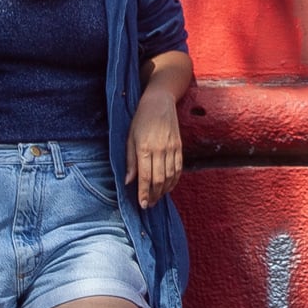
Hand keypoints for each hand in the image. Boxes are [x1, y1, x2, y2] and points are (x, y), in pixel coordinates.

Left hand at [128, 90, 183, 207]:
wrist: (159, 102)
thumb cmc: (140, 120)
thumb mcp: (130, 138)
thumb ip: (129, 161)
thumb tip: (128, 182)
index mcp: (144, 148)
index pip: (145, 176)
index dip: (144, 193)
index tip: (142, 204)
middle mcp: (160, 149)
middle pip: (159, 179)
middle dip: (154, 195)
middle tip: (149, 205)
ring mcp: (171, 148)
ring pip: (170, 176)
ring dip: (164, 191)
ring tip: (157, 198)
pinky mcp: (179, 147)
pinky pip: (178, 169)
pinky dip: (174, 181)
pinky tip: (168, 187)